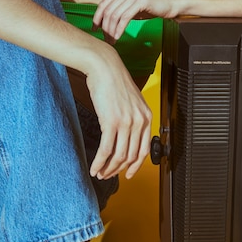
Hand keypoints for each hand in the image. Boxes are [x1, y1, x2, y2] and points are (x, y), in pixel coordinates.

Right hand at [85, 49, 151, 179]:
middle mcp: (139, 121)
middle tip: (108, 175)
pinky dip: (100, 162)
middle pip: (130, 155)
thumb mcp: (131, 101)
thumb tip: (126, 136)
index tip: (128, 173)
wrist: (104, 66)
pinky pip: (106, 149)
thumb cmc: (114, 81)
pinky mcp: (111, 122)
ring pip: (119, 155)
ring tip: (100, 173)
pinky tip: (94, 167)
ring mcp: (126, 122)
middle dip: (118, 169)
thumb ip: (133, 118)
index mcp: (146, 116)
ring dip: (108, 168)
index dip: (136, 165)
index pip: (144, 149)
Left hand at [93, 0, 177, 43]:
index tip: (94, 29)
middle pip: (108, 11)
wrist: (171, 4)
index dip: (96, 18)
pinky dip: (119, 29)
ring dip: (111, 31)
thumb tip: (106, 22)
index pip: (103, 4)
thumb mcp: (132, 7)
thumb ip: (120, 10)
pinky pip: (125, 17)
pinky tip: (118, 37)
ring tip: (112, 41)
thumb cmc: (152, 7)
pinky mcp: (141, 1)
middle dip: (104, 28)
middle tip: (106, 40)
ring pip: (115, 15)